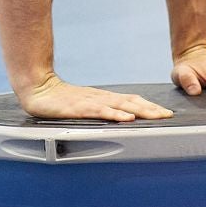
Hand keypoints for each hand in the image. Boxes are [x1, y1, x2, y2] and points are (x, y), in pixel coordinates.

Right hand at [17, 75, 174, 121]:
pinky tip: (126, 118)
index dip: (150, 106)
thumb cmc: (59, 98)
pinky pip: (101, 111)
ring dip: (140, 111)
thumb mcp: (83, 105)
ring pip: (120, 106)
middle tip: (168, 116)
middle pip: (131, 102)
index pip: (132, 101)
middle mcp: (101, 98)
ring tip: (155, 116)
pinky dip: (116, 115)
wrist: (37, 87)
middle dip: (151, 109)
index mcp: (103, 98)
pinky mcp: (79, 108)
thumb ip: (99, 109)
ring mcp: (90, 102)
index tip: (165, 113)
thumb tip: (119, 117)